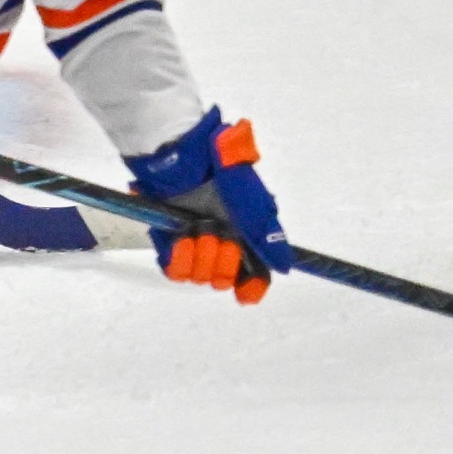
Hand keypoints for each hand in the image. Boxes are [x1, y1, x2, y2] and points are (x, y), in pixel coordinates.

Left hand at [128, 109, 291, 303]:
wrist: (185, 159)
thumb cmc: (223, 176)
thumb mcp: (254, 206)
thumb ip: (268, 238)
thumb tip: (284, 268)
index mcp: (246, 235)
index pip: (253, 274)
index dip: (251, 287)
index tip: (245, 294)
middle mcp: (221, 242)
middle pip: (225, 278)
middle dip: (224, 262)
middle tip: (221, 237)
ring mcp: (193, 242)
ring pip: (200, 276)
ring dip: (202, 255)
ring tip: (200, 230)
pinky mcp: (167, 241)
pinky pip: (174, 269)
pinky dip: (181, 258)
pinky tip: (184, 240)